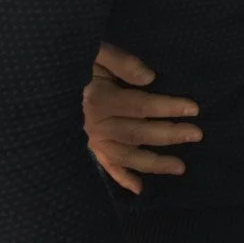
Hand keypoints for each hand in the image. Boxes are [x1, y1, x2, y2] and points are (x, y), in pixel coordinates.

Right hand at [84, 42, 201, 194]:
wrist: (46, 81)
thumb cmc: (79, 63)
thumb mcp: (98, 53)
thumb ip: (122, 63)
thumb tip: (150, 78)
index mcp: (98, 100)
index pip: (141, 106)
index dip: (168, 107)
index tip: (194, 108)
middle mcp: (94, 125)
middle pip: (137, 133)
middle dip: (169, 134)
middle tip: (197, 134)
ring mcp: (91, 140)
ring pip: (126, 156)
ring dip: (153, 163)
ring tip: (181, 167)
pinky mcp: (90, 148)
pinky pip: (107, 166)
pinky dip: (122, 179)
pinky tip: (140, 188)